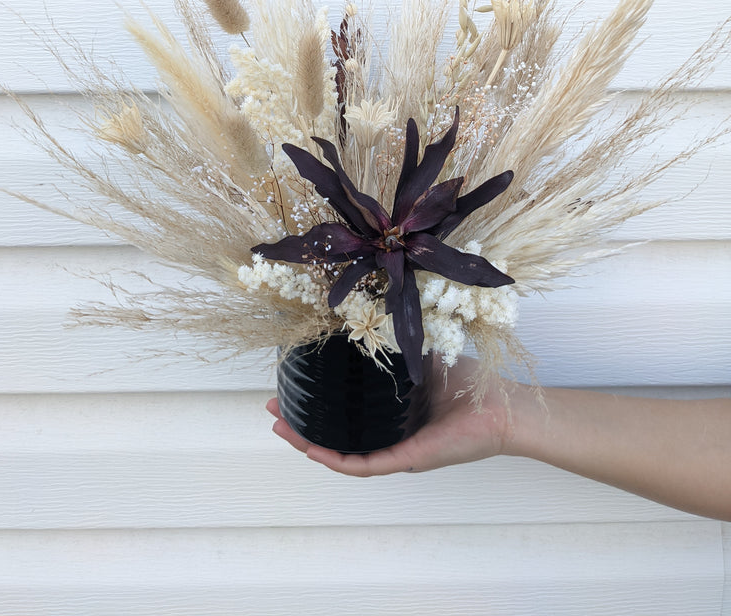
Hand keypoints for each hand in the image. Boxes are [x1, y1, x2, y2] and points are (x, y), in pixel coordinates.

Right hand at [266, 353, 508, 476]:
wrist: (504, 407)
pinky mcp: (408, 460)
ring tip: (281, 427)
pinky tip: (315, 450)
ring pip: (343, 453)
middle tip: (273, 408)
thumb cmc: (471, 382)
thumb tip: (369, 312)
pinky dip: (338, 460)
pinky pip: (365, 465)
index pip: (347, 411)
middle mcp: (389, 434)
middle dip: (301, 423)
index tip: (291, 384)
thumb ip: (399, 342)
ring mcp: (396, 450)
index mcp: (391, 412)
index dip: (317, 401)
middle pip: (336, 434)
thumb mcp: (425, 354)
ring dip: (309, 443)